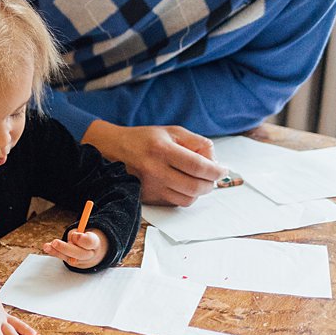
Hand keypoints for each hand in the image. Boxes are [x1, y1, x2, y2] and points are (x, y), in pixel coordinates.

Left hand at [42, 229, 107, 268]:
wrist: (93, 252)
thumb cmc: (88, 238)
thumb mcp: (87, 232)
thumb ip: (79, 233)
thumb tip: (71, 237)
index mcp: (95, 244)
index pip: (89, 242)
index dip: (81, 239)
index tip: (74, 235)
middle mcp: (88, 254)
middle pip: (78, 253)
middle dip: (65, 248)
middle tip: (55, 242)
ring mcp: (79, 260)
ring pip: (69, 257)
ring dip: (57, 251)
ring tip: (47, 246)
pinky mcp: (71, 262)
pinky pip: (62, 257)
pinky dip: (54, 252)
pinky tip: (47, 247)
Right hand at [83, 120, 224, 206]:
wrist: (113, 149)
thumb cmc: (145, 139)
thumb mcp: (172, 131)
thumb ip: (197, 143)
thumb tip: (214, 162)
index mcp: (162, 149)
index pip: (198, 166)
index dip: (215, 171)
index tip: (222, 170)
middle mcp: (154, 170)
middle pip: (194, 186)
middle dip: (210, 183)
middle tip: (212, 177)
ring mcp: (150, 187)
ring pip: (187, 199)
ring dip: (198, 192)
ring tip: (196, 180)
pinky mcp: (147, 198)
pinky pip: (175, 203)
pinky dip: (184, 196)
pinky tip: (181, 185)